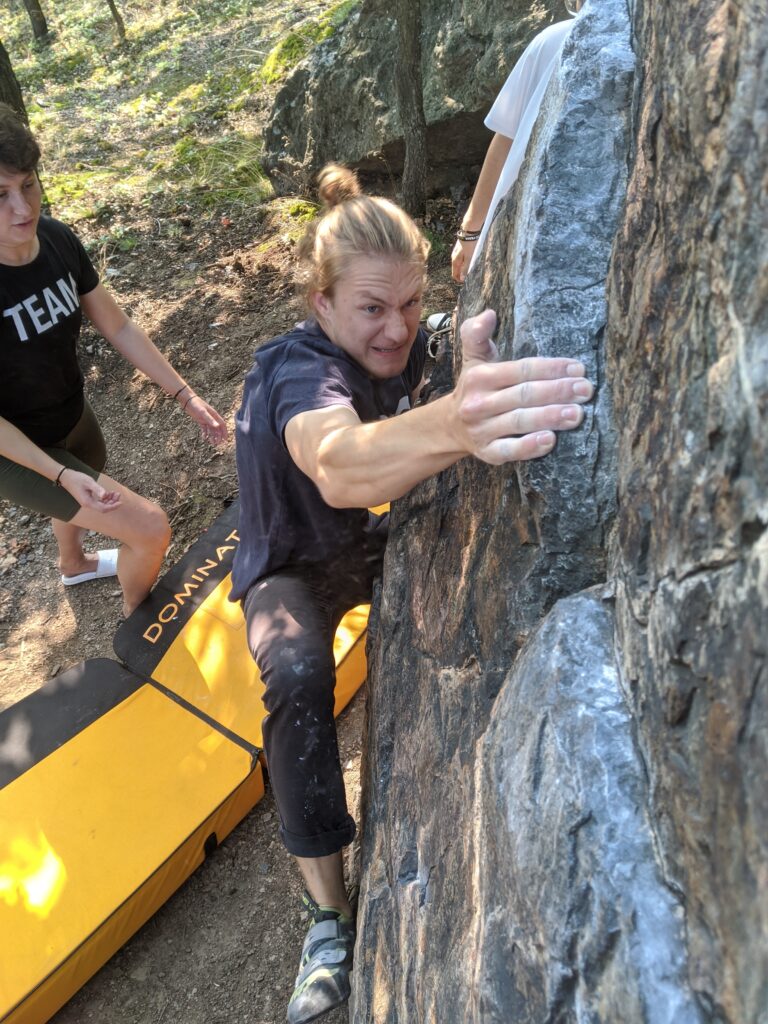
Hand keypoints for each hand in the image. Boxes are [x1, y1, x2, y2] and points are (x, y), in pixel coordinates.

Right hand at [60, 469, 120, 511]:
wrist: (67, 477)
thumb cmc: (78, 479)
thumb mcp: (89, 482)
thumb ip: (98, 489)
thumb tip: (105, 496)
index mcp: (88, 503)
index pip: (103, 509)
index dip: (113, 507)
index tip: (121, 502)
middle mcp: (88, 505)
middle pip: (104, 508)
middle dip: (113, 503)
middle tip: (118, 494)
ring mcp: (87, 503)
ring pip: (102, 505)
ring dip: (110, 500)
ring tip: (115, 493)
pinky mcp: (88, 499)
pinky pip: (99, 502)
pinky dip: (105, 498)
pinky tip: (110, 493)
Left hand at [183, 395, 228, 445]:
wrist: (187, 400)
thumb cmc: (196, 405)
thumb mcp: (203, 412)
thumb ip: (210, 419)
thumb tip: (217, 426)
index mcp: (214, 415)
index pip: (222, 425)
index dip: (224, 432)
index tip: (225, 440)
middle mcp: (212, 418)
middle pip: (218, 429)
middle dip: (219, 436)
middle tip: (218, 444)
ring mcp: (206, 419)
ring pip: (212, 429)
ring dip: (213, 436)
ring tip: (212, 443)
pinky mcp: (200, 420)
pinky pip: (204, 428)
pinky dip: (205, 433)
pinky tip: (204, 438)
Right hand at [451, 237, 478, 282]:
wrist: (469, 232)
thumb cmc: (469, 245)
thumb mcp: (468, 258)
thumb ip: (465, 268)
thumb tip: (462, 278)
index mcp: (455, 261)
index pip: (454, 274)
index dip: (459, 279)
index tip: (465, 282)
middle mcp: (454, 258)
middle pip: (456, 270)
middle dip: (461, 275)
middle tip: (468, 277)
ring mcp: (456, 253)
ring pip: (458, 265)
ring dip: (462, 269)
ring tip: (469, 270)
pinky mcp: (459, 250)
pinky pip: (460, 259)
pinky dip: (463, 263)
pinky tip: (468, 262)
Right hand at [451, 309, 593, 463]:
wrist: (450, 426)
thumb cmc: (475, 387)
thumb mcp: (474, 358)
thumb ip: (479, 334)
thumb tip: (489, 314)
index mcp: (480, 377)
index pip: (521, 370)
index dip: (551, 368)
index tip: (578, 368)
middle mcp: (478, 403)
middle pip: (524, 395)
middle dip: (558, 392)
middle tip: (586, 390)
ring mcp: (482, 430)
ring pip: (520, 422)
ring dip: (550, 417)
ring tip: (577, 414)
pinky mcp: (486, 453)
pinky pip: (508, 451)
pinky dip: (529, 447)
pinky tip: (550, 440)